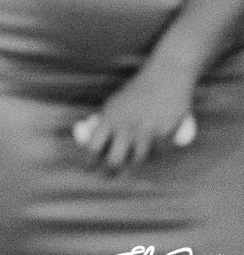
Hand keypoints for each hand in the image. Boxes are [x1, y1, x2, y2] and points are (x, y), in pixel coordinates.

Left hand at [73, 61, 198, 172]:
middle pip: (114, 160)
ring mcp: (147, 132)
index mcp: (110, 117)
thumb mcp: (116, 102)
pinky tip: (149, 156)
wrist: (166, 77)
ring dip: (131, 166)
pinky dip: (152, 156)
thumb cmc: (138, 89)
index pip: (94, 146)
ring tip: (125, 170)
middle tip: (106, 177)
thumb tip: (99, 139)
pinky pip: (157, 153)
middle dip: (108, 172)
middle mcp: (127, 127)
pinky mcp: (165, 135)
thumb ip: (109, 120)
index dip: (89, 161)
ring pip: (137, 159)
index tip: (87, 168)